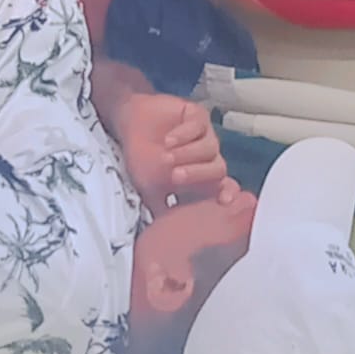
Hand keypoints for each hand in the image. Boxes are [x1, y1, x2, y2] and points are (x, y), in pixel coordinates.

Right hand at [115, 92, 230, 214]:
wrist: (130, 123)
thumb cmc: (142, 157)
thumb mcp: (149, 188)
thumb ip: (162, 209)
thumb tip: (166, 237)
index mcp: (201, 178)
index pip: (221, 189)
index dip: (224, 195)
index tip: (222, 203)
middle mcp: (208, 158)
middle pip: (218, 170)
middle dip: (198, 175)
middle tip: (175, 176)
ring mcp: (204, 136)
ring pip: (210, 148)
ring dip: (188, 154)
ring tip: (166, 157)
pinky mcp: (197, 116)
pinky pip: (199, 126)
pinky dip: (183, 134)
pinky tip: (168, 140)